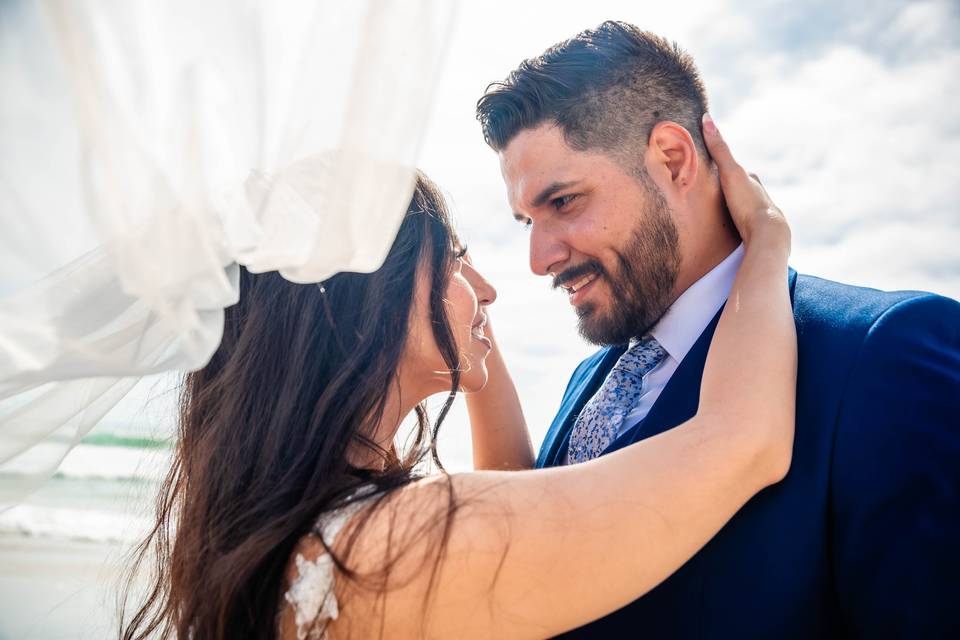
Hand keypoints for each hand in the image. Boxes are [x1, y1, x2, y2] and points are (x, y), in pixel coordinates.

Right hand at [702, 114, 789, 253]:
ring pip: (746, 209)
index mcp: (754, 182)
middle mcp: (761, 197)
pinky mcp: (758, 235)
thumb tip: (708, 119)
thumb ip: (719, 149)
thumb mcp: (730, 172)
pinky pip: (745, 227)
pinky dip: (738, 225)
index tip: (720, 169)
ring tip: (723, 214)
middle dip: (734, 190)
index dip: (730, 170)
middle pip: (745, 191)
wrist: (765, 234)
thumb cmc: (747, 202)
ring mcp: (760, 217)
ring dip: (736, 210)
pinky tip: (733, 233)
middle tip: (720, 193)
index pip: (742, 172)